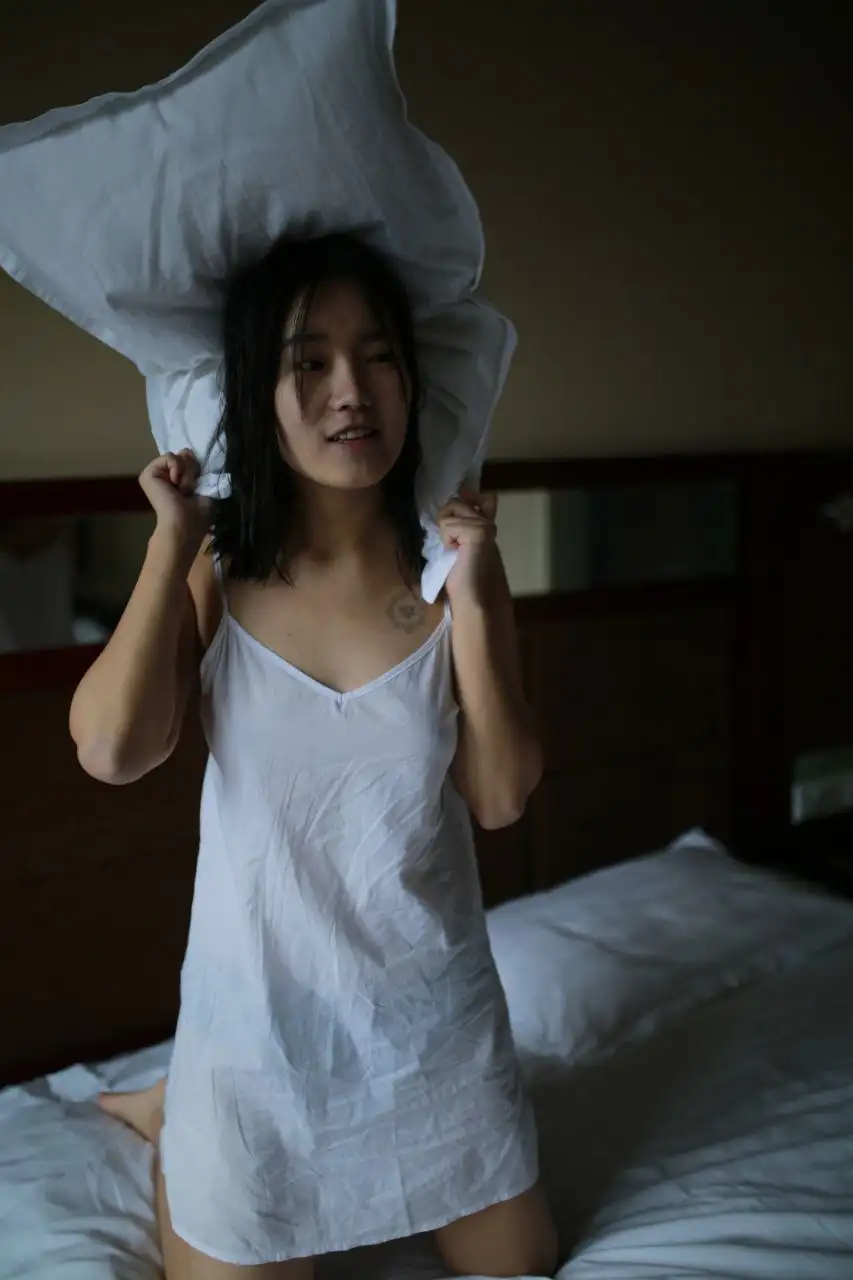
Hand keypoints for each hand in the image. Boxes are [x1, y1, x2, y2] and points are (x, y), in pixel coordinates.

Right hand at [138, 449, 210, 552]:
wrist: (183, 524)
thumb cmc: (197, 514)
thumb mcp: (205, 486)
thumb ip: (196, 468)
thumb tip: (186, 451)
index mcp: (178, 481)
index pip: (190, 460)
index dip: (197, 467)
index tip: (199, 484)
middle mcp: (166, 476)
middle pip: (185, 455)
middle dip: (193, 470)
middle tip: (190, 490)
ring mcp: (156, 475)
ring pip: (179, 456)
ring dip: (187, 474)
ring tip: (183, 490)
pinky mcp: (147, 474)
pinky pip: (169, 456)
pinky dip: (177, 469)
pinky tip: (174, 485)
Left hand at [439, 489, 499, 606]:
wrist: (477, 602)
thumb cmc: (467, 582)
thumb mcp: (460, 549)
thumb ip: (461, 530)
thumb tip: (450, 513)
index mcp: (487, 526)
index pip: (484, 498)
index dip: (469, 499)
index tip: (458, 519)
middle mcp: (489, 523)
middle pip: (457, 501)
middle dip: (447, 521)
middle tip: (454, 546)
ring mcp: (485, 526)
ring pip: (450, 510)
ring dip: (446, 532)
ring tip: (456, 551)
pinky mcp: (478, 532)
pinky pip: (448, 525)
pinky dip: (447, 540)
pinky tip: (456, 554)